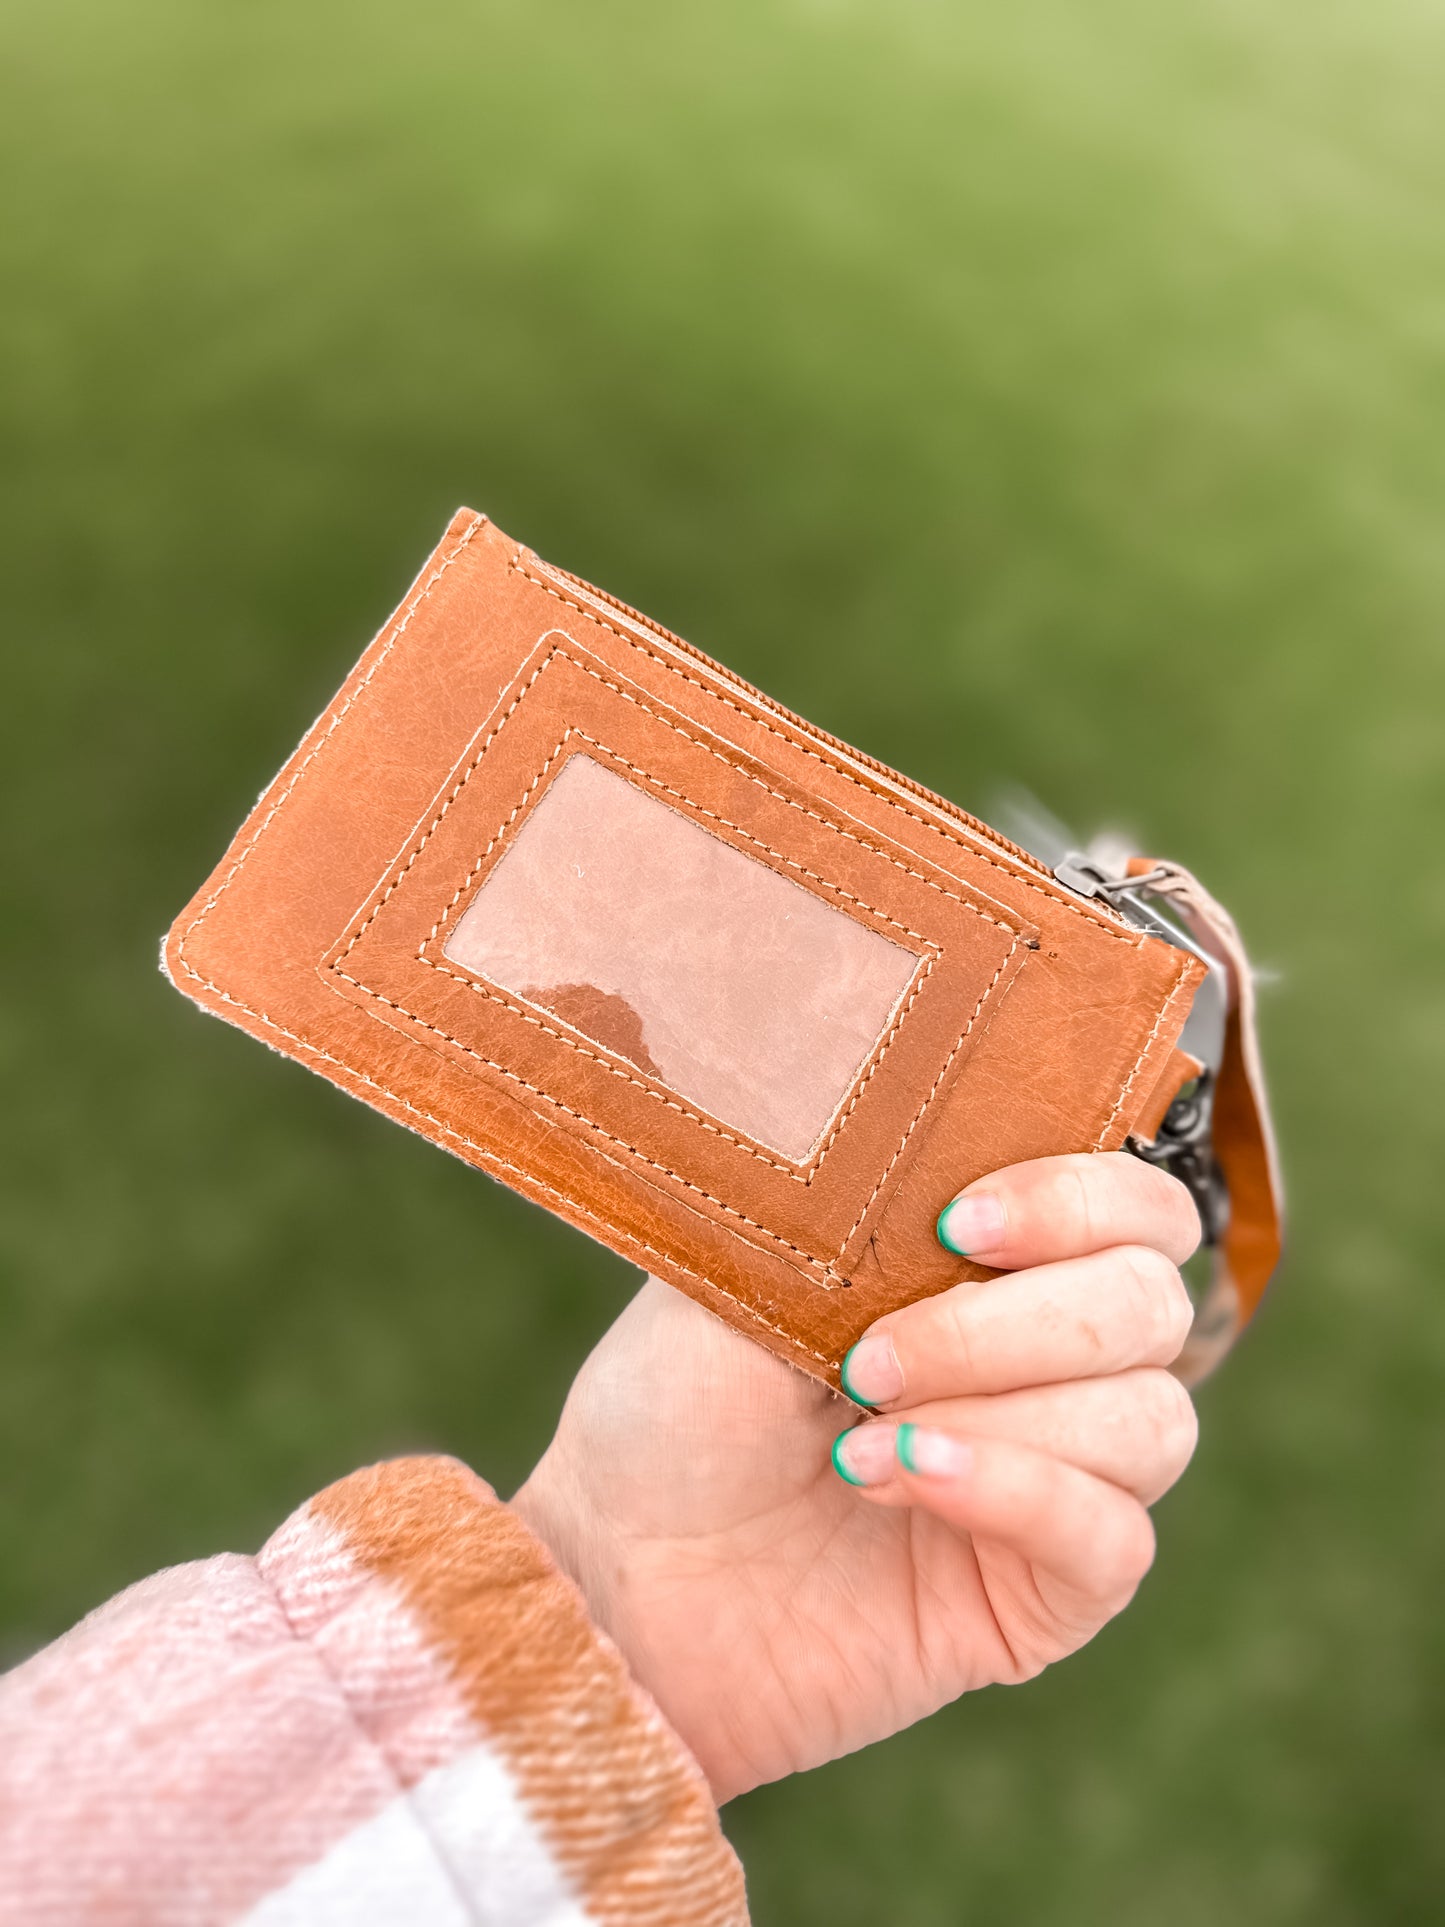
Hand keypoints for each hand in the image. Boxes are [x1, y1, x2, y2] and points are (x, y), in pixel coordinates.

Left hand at [513, 1153, 1200, 1802]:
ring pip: (1153, 1420)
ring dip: (1003, 1415)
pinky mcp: (1049, 1593)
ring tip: (858, 1444)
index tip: (958, 1224)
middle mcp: (1050, 1364)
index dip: (1082, 1199)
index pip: (1135, 1208)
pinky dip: (1019, 1494)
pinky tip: (909, 1480)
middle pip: (1150, 1304)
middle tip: (867, 1360)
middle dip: (1010, 1324)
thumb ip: (876, 1217)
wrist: (620, 1573)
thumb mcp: (754, 1272)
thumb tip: (956, 1171)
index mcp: (996, 1267)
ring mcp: (1060, 1477)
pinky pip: (1114, 1537)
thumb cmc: (675, 1408)